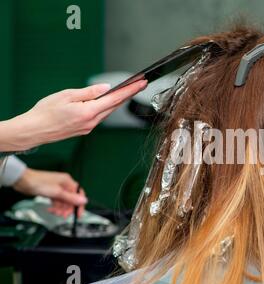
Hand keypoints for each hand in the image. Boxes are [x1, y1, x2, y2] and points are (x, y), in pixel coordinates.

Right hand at [1, 80, 147, 150]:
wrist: (34, 131)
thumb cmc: (45, 112)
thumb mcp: (66, 96)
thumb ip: (88, 92)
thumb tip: (106, 88)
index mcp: (88, 112)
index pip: (114, 99)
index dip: (130, 90)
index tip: (141, 83)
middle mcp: (92, 122)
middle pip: (115, 106)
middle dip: (128, 94)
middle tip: (140, 84)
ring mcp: (89, 127)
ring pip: (108, 112)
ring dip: (118, 101)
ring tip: (129, 91)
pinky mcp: (85, 129)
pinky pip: (100, 116)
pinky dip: (107, 108)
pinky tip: (109, 102)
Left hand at [13, 168, 86, 217]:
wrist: (23, 181)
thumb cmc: (38, 183)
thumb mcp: (57, 192)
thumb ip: (71, 198)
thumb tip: (84, 200)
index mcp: (68, 182)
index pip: (79, 194)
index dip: (79, 205)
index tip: (78, 214)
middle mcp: (64, 184)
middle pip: (71, 199)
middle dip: (67, 208)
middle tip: (63, 215)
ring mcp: (57, 188)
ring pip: (63, 202)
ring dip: (60, 209)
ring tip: (55, 213)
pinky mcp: (51, 192)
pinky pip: (57, 201)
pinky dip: (55, 206)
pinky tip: (51, 209)